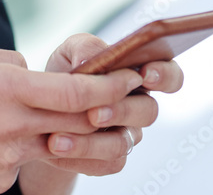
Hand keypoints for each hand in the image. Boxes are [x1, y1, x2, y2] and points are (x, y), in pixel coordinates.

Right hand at [0, 42, 143, 194]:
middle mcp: (13, 126)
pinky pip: (22, 163)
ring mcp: (7, 160)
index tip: (129, 77)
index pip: (75, 89)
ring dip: (67, 133)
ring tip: (59, 119)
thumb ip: (7, 62)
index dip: (109, 85)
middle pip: (79, 122)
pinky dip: (19, 150)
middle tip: (124, 98)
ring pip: (55, 144)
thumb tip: (34, 72)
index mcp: (6, 87)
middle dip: (105, 110)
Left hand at [19, 33, 183, 188]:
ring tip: (59, 137)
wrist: (43, 107)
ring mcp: (128, 134)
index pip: (169, 75)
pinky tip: (55, 148)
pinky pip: (105, 164)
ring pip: (123, 143)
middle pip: (148, 112)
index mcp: (136, 74)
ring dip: (91, 141)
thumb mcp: (70, 50)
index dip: (164, 75)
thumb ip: (85, 47)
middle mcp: (138, 105)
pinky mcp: (111, 159)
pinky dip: (78, 157)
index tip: (146, 73)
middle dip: (121, 111)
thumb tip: (90, 60)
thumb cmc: (66, 71)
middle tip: (94, 113)